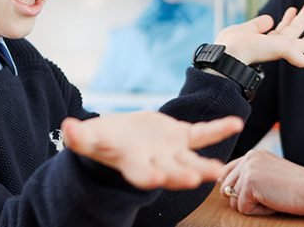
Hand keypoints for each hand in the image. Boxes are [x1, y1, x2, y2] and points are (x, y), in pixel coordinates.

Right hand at [60, 112, 243, 190]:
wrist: (120, 137)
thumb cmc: (101, 141)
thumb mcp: (88, 138)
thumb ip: (80, 137)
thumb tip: (67, 129)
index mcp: (132, 164)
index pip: (140, 174)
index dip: (146, 176)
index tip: (153, 179)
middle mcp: (155, 163)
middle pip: (170, 172)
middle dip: (181, 176)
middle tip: (192, 179)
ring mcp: (171, 152)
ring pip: (190, 161)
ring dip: (204, 166)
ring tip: (218, 171)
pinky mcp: (182, 137)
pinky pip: (202, 135)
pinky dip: (218, 130)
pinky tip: (236, 124)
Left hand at [215, 3, 303, 66]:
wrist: (229, 52)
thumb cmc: (231, 43)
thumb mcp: (244, 29)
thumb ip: (257, 25)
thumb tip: (270, 20)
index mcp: (264, 41)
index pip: (280, 30)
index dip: (287, 19)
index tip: (292, 10)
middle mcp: (274, 46)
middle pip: (293, 31)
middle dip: (302, 19)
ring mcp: (282, 50)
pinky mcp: (286, 52)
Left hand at [219, 149, 303, 215]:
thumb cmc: (299, 188)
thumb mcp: (271, 175)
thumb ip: (251, 176)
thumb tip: (224, 188)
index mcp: (253, 155)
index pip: (227, 173)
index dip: (235, 189)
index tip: (257, 194)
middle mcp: (248, 158)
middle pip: (226, 189)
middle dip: (246, 199)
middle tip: (272, 196)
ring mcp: (248, 169)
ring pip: (233, 200)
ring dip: (253, 206)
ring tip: (275, 198)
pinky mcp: (250, 183)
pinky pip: (243, 209)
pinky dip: (260, 212)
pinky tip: (275, 202)